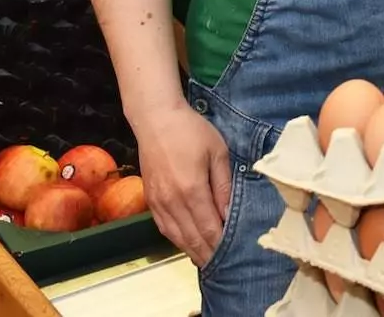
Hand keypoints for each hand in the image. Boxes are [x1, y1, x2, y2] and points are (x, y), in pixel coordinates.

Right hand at [131, 99, 232, 265]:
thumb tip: (228, 215)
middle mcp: (172, 201)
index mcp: (192, 190)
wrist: (156, 119)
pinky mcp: (150, 199)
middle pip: (191, 237)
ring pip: (176, 236)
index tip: (233, 253)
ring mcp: (158, 202)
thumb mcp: (217, 153)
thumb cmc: (191, 131)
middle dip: (208, 252)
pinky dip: (176, 239)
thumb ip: (223, 186)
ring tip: (206, 260)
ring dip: (192, 250)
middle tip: (223, 264)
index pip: (208, 227)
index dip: (220, 243)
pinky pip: (163, 227)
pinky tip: (186, 243)